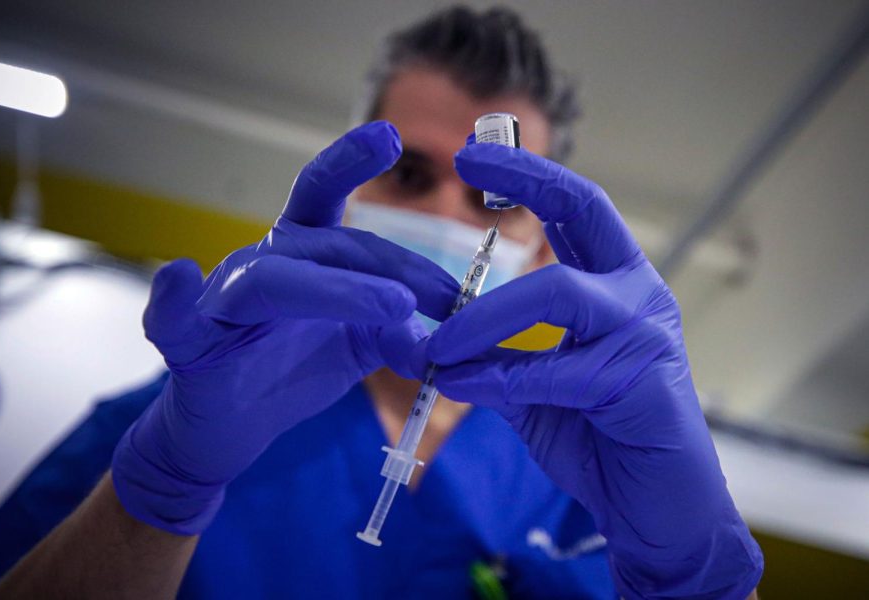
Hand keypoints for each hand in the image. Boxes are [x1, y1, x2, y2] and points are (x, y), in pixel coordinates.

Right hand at [111, 122, 455, 535]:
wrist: (234, 426)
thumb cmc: (291, 370)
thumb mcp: (359, 349)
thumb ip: (396, 334)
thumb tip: (442, 342)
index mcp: (301, 254)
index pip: (327, 198)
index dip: (351, 161)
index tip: (391, 136)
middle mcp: (262, 262)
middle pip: (327, 245)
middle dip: (391, 269)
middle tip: (447, 299)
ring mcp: (224, 299)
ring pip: (276, 281)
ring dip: (339, 292)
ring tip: (394, 308)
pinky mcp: (188, 343)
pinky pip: (172, 320)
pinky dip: (171, 301)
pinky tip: (180, 279)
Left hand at [428, 143, 761, 598]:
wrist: (654, 508)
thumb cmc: (598, 438)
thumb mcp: (536, 385)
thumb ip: (497, 354)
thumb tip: (433, 338)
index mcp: (615, 285)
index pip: (577, 210)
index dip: (530, 175)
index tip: (474, 153)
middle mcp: (639, 294)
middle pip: (585, 213)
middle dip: (527, 180)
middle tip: (464, 164)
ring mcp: (646, 333)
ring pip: (556, 294)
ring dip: (483, 319)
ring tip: (436, 346)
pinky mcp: (641, 381)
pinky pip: (555, 369)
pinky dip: (498, 377)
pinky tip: (460, 388)